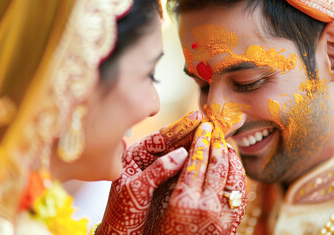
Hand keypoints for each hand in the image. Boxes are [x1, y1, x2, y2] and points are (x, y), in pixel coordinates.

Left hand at [96, 111, 202, 234]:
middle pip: (170, 142)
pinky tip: (206, 156)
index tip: (196, 117)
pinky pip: (180, 168)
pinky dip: (192, 161)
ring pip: (177, 154)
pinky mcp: (163, 182)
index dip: (178, 127)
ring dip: (193, 145)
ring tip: (211, 135)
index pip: (158, 137)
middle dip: (189, 133)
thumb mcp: (137, 191)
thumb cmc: (123, 215)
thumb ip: (157, 171)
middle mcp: (144, 160)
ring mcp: (155, 170)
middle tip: (209, 123)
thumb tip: (182, 154)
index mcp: (132, 156)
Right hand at [153, 122, 246, 234]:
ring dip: (229, 157)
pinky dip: (237, 175)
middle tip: (214, 129)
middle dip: (216, 143)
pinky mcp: (232, 224)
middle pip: (217, 165)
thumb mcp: (158, 207)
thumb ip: (167, 178)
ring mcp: (223, 217)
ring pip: (233, 176)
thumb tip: (180, 152)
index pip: (196, 161)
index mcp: (184, 201)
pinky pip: (239, 192)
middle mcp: (207, 207)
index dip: (200, 141)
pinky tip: (232, 167)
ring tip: (224, 144)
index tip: (202, 127)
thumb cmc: (158, 233)